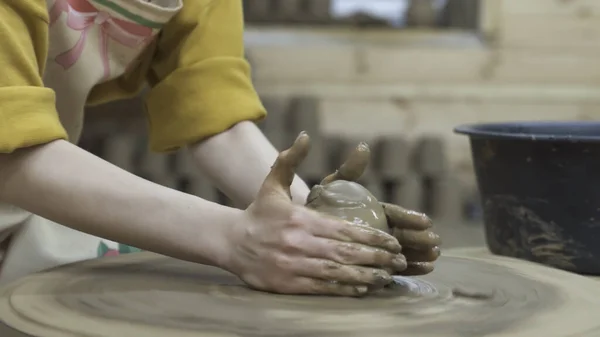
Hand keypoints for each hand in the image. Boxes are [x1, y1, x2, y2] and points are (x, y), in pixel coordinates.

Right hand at [222, 132, 406, 295]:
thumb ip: (289, 160)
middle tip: (398, 261)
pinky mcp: (287, 284)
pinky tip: (362, 289)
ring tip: (386, 277)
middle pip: (345, 253)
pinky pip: (321, 288)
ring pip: (336, 273)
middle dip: (376, 258)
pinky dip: (344, 289)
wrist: (231, 242)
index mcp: (300, 219)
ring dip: (366, 276)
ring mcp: (292, 265)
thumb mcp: (272, 183)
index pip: (344, 230)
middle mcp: (298, 243)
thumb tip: (305, 136)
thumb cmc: (258, 212)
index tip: (392, 242)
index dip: (372, 238)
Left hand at [320, 142, 440, 275]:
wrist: (300, 228)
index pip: (394, 214)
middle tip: (434, 243)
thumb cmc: (318, 204)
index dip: (410, 218)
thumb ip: (349, 170)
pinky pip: (392, 267)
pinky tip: (425, 269)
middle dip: (419, 239)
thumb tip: (363, 148)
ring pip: (401, 251)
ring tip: (433, 257)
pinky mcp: (371, 264)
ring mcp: (375, 247)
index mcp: (372, 210)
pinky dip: (410, 269)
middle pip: (402, 234)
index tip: (426, 222)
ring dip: (419, 254)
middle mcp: (376, 229)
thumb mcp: (332, 185)